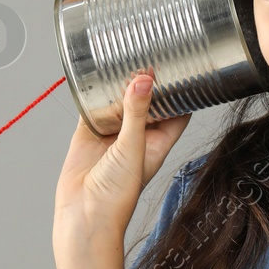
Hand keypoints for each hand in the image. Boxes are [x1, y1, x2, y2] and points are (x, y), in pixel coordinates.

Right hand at [53, 70, 189, 252]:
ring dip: (121, 84)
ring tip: (125, 55)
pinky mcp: (88, 135)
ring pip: (119, 102)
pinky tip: (96, 74)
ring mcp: (111, 136)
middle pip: (147, 101)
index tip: (184, 65)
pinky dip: (94, 92)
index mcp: (157, 143)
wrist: (84, 217)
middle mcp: (136, 137)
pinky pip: (92, 108)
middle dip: (149, 81)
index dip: (182, 90)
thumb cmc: (117, 197)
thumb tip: (144, 80)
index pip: (177, 111)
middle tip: (151, 51)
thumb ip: (137, 113)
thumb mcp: (133, 149)